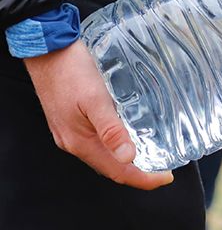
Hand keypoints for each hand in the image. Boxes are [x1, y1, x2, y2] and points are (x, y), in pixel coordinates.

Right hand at [24, 42, 171, 189]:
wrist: (47, 51)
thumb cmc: (70, 71)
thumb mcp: (95, 99)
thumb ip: (111, 129)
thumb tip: (128, 156)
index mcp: (79, 142)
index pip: (116, 171)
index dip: (143, 179)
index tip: (166, 177)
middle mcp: (73, 142)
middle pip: (110, 167)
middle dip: (138, 172)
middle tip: (163, 167)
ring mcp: (71, 133)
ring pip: (104, 155)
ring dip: (127, 159)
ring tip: (151, 154)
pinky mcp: (72, 121)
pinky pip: (97, 141)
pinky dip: (116, 145)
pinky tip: (129, 135)